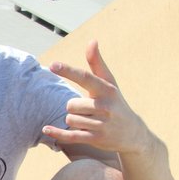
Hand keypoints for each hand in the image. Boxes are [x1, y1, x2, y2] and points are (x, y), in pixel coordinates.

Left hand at [43, 40, 149, 155]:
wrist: (132, 133)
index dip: (68, 71)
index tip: (53, 65)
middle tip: (87, 109)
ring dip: (73, 120)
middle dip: (74, 107)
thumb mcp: (109, 83)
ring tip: (88, 120)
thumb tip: (92, 41)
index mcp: (107, 90)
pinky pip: (71, 135)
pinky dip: (57, 133)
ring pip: (70, 119)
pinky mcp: (96, 139)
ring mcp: (101, 124)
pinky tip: (46, 129)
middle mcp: (105, 107)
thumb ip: (97, 64)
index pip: (85, 78)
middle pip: (71, 104)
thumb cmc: (115, 103)